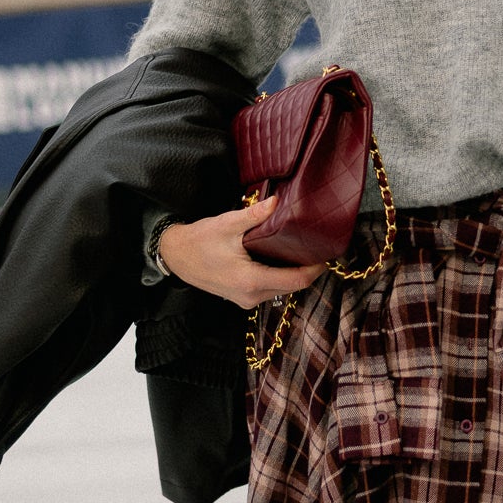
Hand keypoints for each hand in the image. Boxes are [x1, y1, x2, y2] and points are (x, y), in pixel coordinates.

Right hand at [157, 196, 327, 307]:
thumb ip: (255, 215)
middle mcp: (251, 296)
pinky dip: (280, 276)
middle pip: (292, 287)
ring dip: (294, 273)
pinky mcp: (241, 297)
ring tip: (302, 250)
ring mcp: (246, 300)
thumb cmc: (199, 241)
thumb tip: (278, 201)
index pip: (296, 280)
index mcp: (250, 280)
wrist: (175, 256)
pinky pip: (270, 289)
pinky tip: (282, 258)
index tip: (327, 253)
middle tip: (317, 247)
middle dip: (308, 270)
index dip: (315, 269)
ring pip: (282, 289)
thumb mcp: (227, 224)